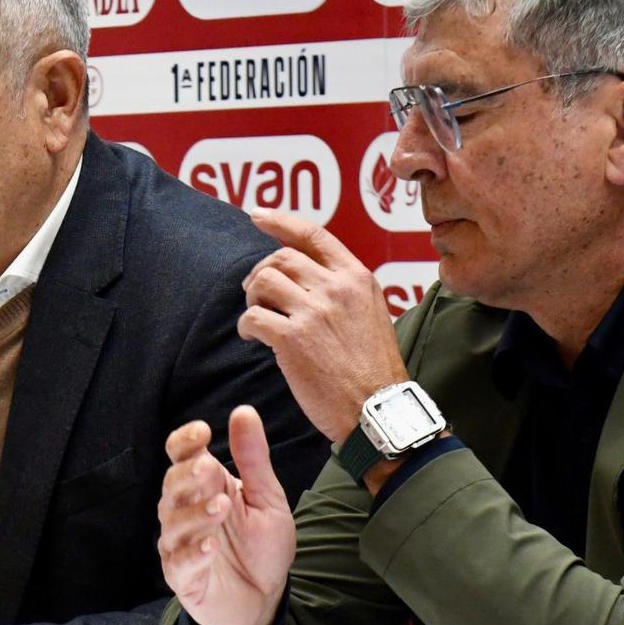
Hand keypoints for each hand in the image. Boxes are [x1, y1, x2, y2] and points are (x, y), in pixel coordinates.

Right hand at [158, 405, 295, 624]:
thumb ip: (253, 458)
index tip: (203, 431)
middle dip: (188, 475)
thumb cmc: (261, 546)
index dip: (185, 442)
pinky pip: (181, 563)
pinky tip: (211, 546)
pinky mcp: (183, 578)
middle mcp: (185, 512)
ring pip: (174, 523)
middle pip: (172, 486)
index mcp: (203, 486)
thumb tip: (243, 411)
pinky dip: (194, 552)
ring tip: (221, 508)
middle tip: (209, 469)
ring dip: (196, 513)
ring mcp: (181, 545)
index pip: (181, 456)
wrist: (265, 599)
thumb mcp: (266, 498)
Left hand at [240, 208, 409, 442]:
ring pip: (263, 281)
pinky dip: (246, 326)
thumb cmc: (373, 370)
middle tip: (255, 293)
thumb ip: (343, 290)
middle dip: (260, 272)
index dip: (280, 221)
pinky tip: (253, 338)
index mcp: (356, 277)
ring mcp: (313, 311)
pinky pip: (253, 317)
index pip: (313, 234)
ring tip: (257, 318)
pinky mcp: (292, 338)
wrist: (377, 409)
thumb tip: (309, 277)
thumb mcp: (371, 314)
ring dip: (251, 298)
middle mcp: (335, 287)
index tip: (257, 215)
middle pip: (281, 257)